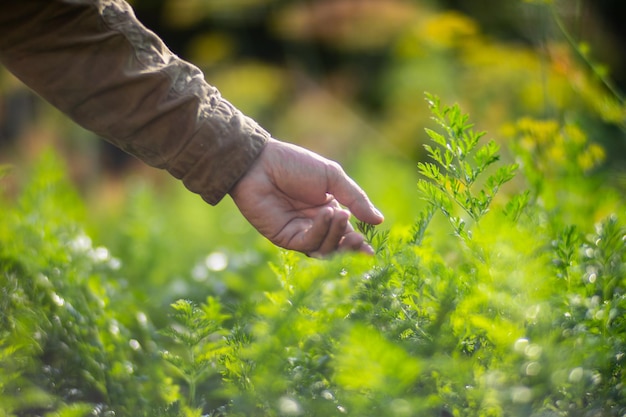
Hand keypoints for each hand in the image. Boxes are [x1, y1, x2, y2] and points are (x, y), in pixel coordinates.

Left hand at [229, 139, 383, 256]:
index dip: (359, 243)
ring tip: (341, 215)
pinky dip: (321, 231)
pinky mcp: (284, 238)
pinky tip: (326, 214)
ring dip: (337, 235)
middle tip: (360, 240)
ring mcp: (299, 233)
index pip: (347, 233)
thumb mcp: (332, 177)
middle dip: (350, 245)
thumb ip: (355, 199)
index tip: (371, 250)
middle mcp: (314, 225)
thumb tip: (379, 221)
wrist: (261, 162)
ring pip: (324, 248)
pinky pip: (308, 242)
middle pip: (337, 246)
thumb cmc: (294, 164)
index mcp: (328, 210)